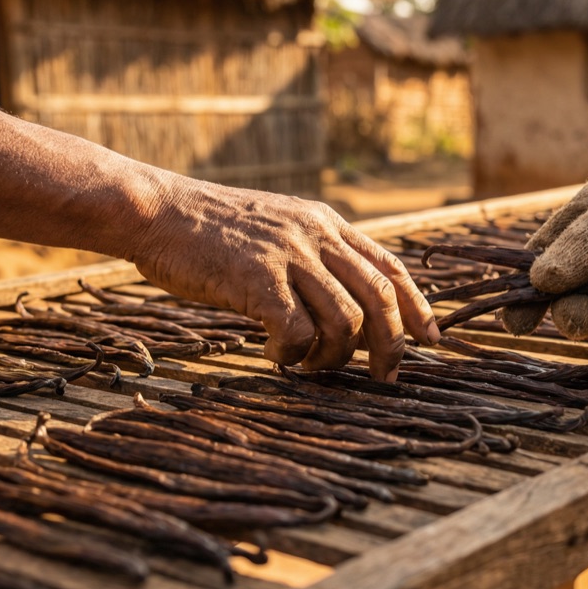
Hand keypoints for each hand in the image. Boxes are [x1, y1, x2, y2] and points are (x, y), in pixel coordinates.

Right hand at [127, 181, 438, 379]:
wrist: (155, 210)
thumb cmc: (210, 230)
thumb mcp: (278, 227)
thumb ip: (315, 257)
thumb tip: (350, 310)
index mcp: (326, 224)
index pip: (392, 266)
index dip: (418, 307)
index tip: (431, 339)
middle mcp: (317, 236)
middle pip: (381, 298)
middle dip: (391, 346)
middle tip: (384, 378)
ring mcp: (289, 256)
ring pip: (346, 321)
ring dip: (333, 358)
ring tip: (309, 366)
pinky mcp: (258, 279)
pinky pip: (298, 332)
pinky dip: (292, 355)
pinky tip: (274, 355)